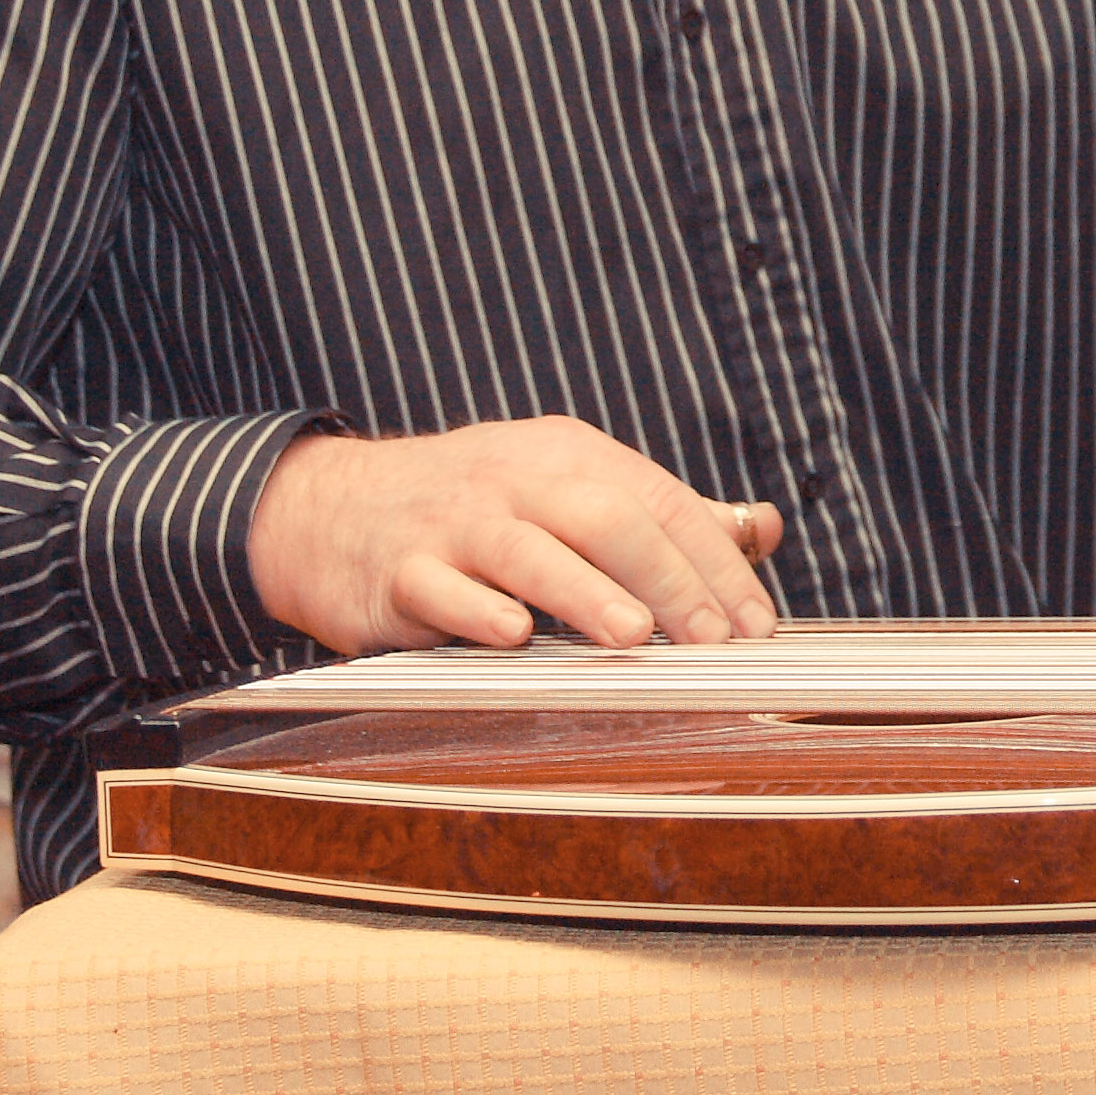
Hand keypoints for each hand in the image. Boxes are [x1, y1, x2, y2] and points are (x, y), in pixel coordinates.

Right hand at [246, 416, 781, 655]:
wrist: (330, 507)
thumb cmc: (473, 509)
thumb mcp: (566, 488)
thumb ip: (664, 514)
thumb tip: (765, 528)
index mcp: (568, 456)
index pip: (660, 501)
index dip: (715, 561)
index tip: (753, 623)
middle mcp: (516, 479)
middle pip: (606, 517)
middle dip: (667, 578)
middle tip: (710, 638)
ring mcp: (454, 523)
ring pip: (528, 550)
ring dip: (584, 593)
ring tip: (633, 635)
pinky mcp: (400, 569)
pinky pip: (441, 587)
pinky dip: (478, 610)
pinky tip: (512, 635)